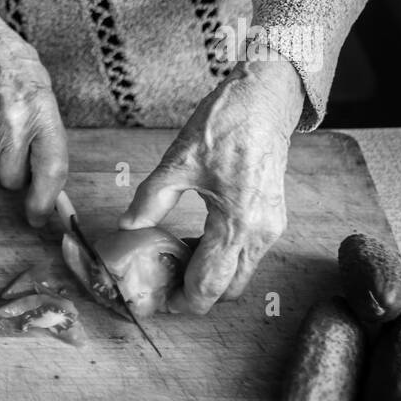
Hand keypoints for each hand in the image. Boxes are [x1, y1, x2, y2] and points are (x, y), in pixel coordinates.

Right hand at [0, 0, 68, 226]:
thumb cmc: (11, 64)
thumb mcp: (43, 91)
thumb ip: (48, 133)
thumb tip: (50, 177)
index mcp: (42, 112)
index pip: (51, 169)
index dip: (46, 200)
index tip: (39, 215)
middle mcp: (13, 124)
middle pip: (15, 179)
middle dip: (16, 170)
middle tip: (14, 142)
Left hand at [117, 55, 305, 312]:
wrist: (262, 100)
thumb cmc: (223, 124)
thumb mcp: (178, 161)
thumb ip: (151, 200)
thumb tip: (126, 227)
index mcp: (237, 223)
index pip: (209, 285)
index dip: (183, 301)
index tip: (160, 299)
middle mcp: (260, 233)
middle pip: (229, 289)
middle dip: (197, 293)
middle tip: (164, 280)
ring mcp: (272, 227)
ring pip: (241, 274)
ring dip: (211, 275)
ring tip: (176, 257)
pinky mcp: (274, 218)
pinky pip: (248, 254)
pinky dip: (224, 257)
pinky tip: (198, 238)